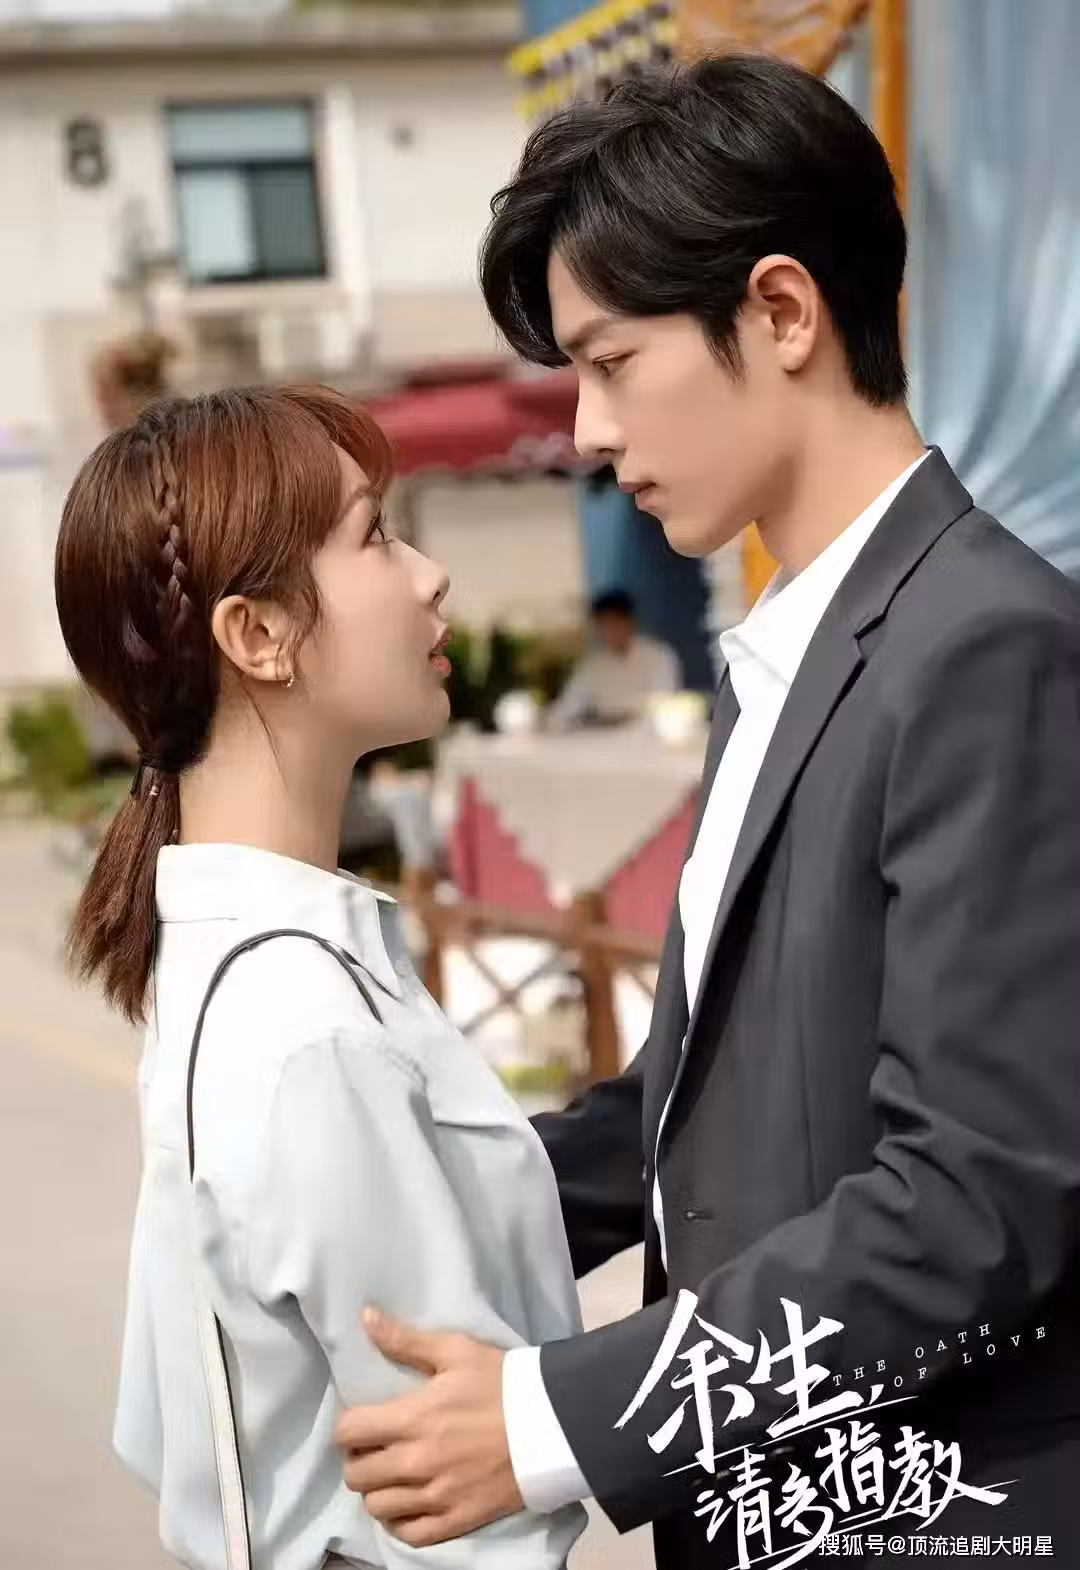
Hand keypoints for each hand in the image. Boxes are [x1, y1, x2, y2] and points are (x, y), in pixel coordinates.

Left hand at [335, 1308, 524, 1546]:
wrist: (552, 1425)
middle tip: (377, 1448)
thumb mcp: (456, 1351)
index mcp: (412, 1417)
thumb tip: (365, 1316)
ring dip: (378, 1491)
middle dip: (359, 1459)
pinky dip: (401, 1521)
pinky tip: (410, 1502)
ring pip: (377, 1507)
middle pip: (356, 1475)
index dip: (348, 1427)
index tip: (362, 1422)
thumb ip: (405, 1339)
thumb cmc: (502, 1382)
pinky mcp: (456, 1520)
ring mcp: (435, 1496)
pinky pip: (408, 1534)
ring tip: (393, 1475)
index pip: (348, 1432)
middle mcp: (416, 1461)